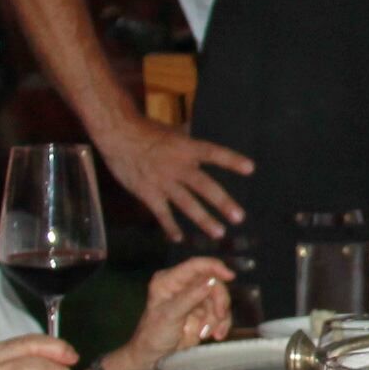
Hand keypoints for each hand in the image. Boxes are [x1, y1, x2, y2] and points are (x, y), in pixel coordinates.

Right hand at [97, 116, 253, 239]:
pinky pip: (162, 213)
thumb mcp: (171, 132)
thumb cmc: (145, 131)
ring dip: (203, 220)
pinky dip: (170, 227)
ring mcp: (163, 181)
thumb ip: (187, 137)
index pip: (213, 153)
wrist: (117, 135)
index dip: (231, 160)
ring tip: (219, 232)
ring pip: (187, 204)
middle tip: (239, 217)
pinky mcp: (148, 193)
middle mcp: (178, 166)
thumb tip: (195, 132)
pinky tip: (179, 238)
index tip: (250, 168)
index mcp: (186, 148)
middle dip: (222, 203)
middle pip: (204, 186)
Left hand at [117, 257, 236, 369]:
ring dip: (218, 318)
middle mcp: (184, 286)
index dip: (214, 267)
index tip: (230, 276)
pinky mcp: (203, 313)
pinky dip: (221, 324)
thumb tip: (211, 281)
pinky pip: (221, 313)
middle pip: (213, 283)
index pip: (195, 265)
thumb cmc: (154, 334)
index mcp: (170, 280)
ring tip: (208, 333)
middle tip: (219, 316)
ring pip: (219, 300)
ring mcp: (195, 299)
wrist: (154, 357)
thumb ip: (190, 297)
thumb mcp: (170, 315)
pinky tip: (215, 335)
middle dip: (218, 302)